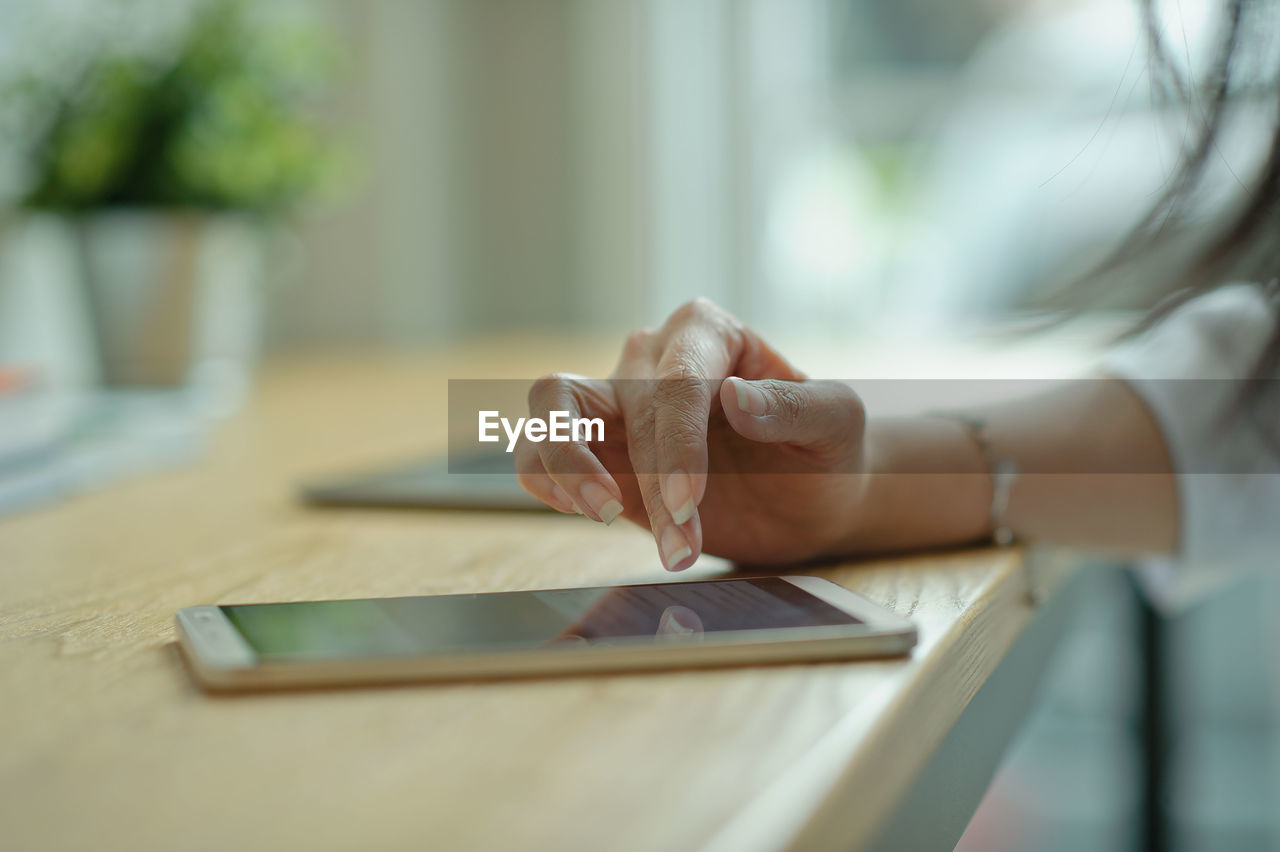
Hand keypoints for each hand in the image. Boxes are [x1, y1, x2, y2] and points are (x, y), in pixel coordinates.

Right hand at [515, 299, 868, 570]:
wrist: (811, 499)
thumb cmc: (826, 451)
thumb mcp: (837, 425)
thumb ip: (795, 405)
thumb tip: (736, 395)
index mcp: (708, 332)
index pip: (675, 381)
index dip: (675, 444)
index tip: (687, 502)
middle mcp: (653, 357)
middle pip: (618, 403)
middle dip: (645, 481)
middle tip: (681, 545)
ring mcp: (617, 403)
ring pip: (551, 409)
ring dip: (571, 471)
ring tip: (608, 519)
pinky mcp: (597, 453)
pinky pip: (540, 453)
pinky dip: (545, 478)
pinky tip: (583, 510)